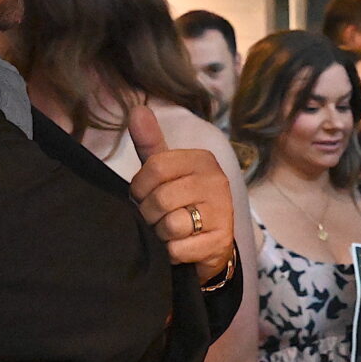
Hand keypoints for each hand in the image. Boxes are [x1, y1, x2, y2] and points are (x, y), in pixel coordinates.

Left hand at [128, 104, 233, 282]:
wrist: (209, 244)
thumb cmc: (181, 202)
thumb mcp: (165, 172)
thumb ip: (150, 143)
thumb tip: (137, 109)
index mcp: (203, 160)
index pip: (154, 167)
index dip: (140, 187)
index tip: (145, 195)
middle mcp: (217, 181)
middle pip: (159, 198)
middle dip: (149, 214)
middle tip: (157, 217)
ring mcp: (223, 212)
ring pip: (169, 225)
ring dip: (161, 234)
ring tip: (170, 231)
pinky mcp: (221, 241)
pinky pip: (178, 248)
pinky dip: (172, 252)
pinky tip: (181, 246)